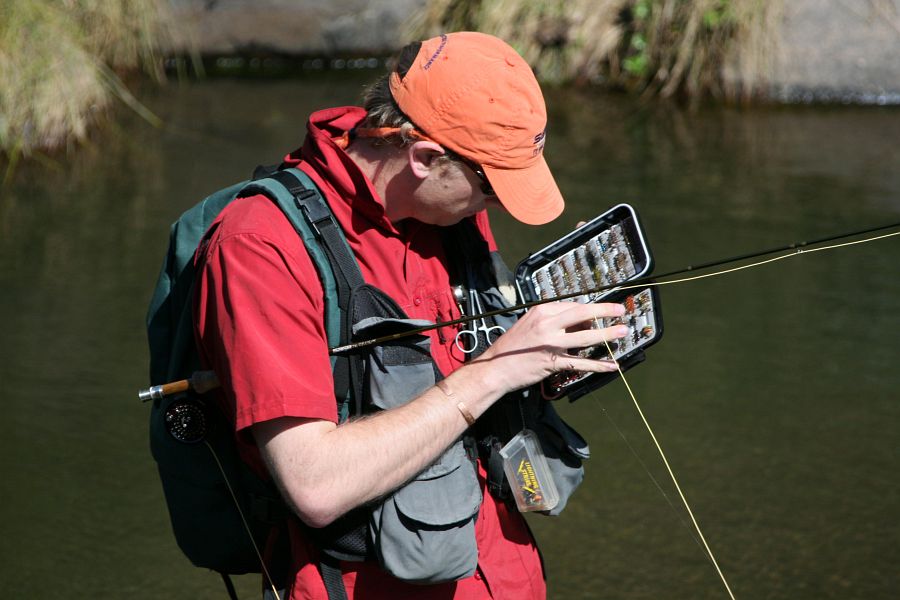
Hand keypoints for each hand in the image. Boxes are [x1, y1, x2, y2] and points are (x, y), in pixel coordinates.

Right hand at [473, 301, 627, 394]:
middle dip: (605, 310)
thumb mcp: (529, 324)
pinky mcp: (553, 362)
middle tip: (621, 310)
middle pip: (582, 313)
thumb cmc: (511, 347)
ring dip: (607, 334)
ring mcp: (551, 344)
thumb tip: (578, 322)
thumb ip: (552, 321)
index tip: (601, 311)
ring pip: (585, 337)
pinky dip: (599, 365)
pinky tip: (612, 365)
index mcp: (541, 311)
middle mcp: (547, 324)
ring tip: (622, 332)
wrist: (495, 368)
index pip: (572, 305)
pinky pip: (581, 363)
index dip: (589, 309)